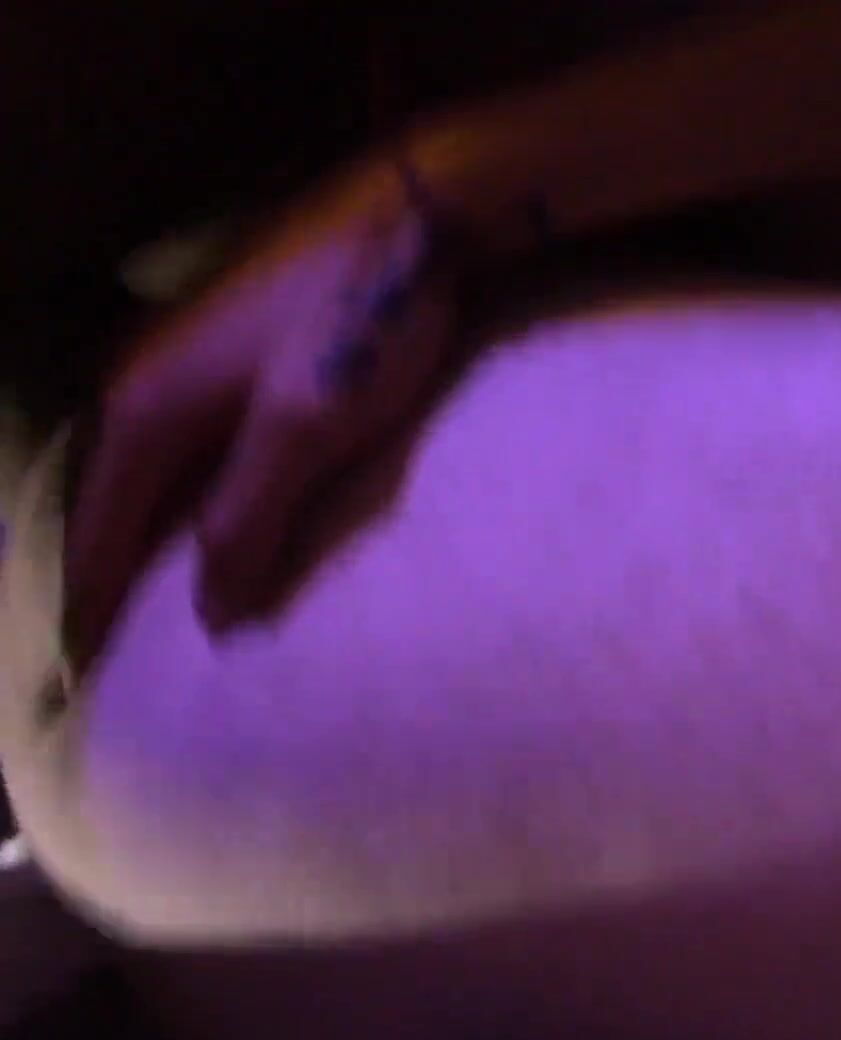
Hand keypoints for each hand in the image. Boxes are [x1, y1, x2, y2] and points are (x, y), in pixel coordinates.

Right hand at [66, 157, 465, 661]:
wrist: (414, 216)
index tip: (83, 680)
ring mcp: (183, 367)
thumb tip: (208, 615)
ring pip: (151, 480)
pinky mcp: (229, 358)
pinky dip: (190, 503)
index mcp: (146, 410)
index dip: (94, 609)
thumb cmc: (362, 321)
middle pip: (113, 508)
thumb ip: (249, 518)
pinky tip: (210, 533)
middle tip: (113, 660)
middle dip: (114, 581)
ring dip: (153, 543)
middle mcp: (143, 387)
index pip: (100, 535)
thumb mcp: (306, 427)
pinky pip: (189, 454)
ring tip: (158, 613)